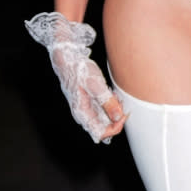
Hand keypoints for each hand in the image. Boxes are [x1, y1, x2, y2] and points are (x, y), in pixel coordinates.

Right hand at [25, 12, 126, 142]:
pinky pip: (101, 109)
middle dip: (116, 117)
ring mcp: (85, 107)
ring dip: (113, 110)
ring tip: (116, 96)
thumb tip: (117, 117)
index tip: (123, 114)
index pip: (101, 133)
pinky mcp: (88, 101)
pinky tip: (112, 94)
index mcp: (82, 113)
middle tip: (121, 103)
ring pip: (103, 118)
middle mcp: (83, 113)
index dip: (115, 127)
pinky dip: (110, 103)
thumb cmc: (79, 70)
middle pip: (103, 127)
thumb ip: (107, 102)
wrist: (68, 57)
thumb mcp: (96, 85)